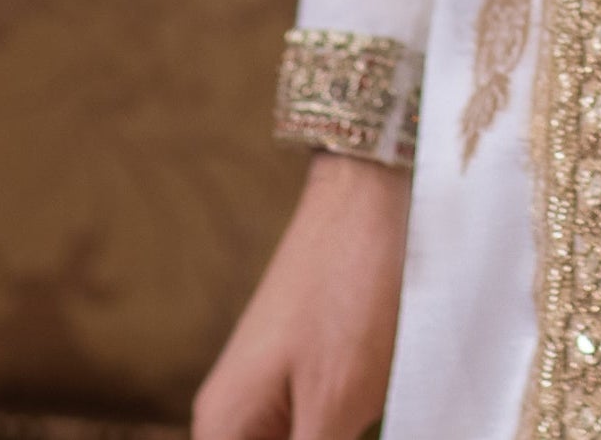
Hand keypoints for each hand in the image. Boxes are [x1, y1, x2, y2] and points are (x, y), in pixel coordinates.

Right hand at [192, 151, 409, 439]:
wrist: (376, 185)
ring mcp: (271, 393)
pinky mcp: (309, 375)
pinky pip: (311, 432)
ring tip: (365, 412)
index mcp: (223, 427)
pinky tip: (375, 415)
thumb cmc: (354, 284)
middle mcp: (233, 415)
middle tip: (354, 424)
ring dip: (339, 436)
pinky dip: (341, 432)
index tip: (335, 434)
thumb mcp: (336, 401)